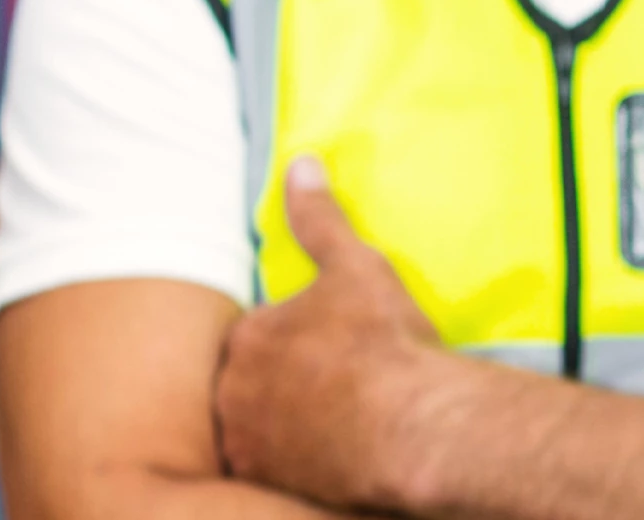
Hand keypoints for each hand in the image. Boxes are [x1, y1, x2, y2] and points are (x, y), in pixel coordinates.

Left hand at [216, 156, 471, 512]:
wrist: (409, 424)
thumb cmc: (384, 343)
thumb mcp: (357, 267)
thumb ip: (322, 219)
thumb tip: (300, 165)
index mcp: (251, 336)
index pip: (256, 335)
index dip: (292, 340)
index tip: (324, 347)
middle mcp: (233, 390)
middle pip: (247, 383)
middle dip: (279, 383)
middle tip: (330, 385)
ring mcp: (248, 439)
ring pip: (254, 426)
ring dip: (282, 422)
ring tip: (333, 421)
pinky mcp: (269, 478)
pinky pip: (270, 466)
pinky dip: (293, 458)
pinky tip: (330, 453)